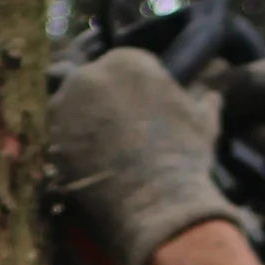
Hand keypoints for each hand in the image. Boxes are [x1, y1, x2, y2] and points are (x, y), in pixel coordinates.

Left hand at [49, 48, 237, 264]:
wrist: (160, 203)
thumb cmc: (185, 160)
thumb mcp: (203, 122)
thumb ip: (205, 98)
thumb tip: (215, 87)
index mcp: (128, 60)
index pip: (115, 66)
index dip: (117, 92)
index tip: (121, 116)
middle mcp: (91, 73)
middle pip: (81, 82)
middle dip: (88, 105)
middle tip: (101, 136)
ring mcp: (65, 104)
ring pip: (62, 108)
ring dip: (70, 126)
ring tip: (88, 154)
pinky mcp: (48, 138)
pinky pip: (49, 138)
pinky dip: (60, 151)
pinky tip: (75, 168)